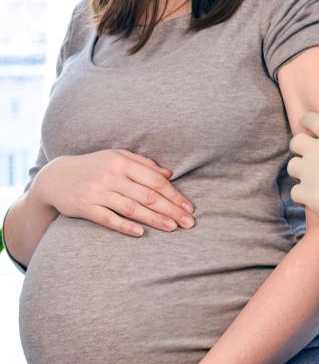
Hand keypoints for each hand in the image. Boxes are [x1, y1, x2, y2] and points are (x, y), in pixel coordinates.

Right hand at [30, 149, 194, 236]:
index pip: (155, 180)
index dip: (174, 195)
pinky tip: (140, 233)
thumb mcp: (118, 158)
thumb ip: (144, 164)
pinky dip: (124, 225)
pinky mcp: (84, 206)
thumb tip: (169, 174)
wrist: (55, 177)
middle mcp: (112, 176)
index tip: (189, 208)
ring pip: (131, 207)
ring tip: (172, 228)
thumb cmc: (94, 167)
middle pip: (148, 195)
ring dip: (154, 219)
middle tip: (188, 223)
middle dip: (171, 210)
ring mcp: (98, 192)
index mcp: (123, 162)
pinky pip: (107, 218)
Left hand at [287, 113, 318, 233]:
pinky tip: (313, 198)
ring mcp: (310, 173)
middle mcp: (318, 151)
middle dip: (300, 149)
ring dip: (300, 172)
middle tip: (309, 158)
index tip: (309, 127)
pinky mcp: (307, 194)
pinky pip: (294, 191)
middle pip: (295, 142)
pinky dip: (302, 195)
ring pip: (291, 166)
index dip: (308, 122)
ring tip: (312, 180)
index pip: (311, 120)